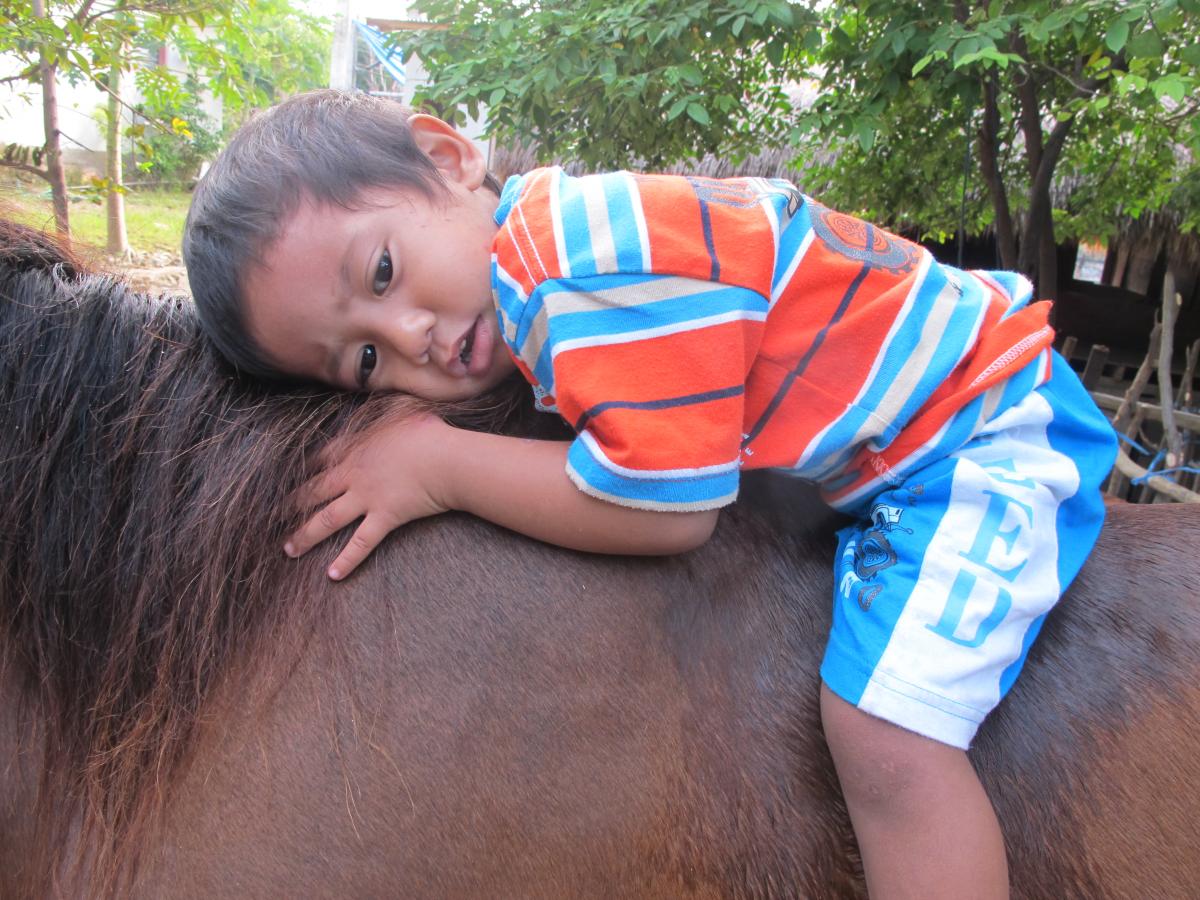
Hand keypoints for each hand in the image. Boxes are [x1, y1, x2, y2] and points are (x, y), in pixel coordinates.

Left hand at [285, 414, 452, 579]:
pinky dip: (346, 560)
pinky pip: (360, 543)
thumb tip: (386, 400)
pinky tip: (332, 576)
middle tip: (274, 515)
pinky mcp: (384, 518)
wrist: (446, 460)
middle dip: (293, 504)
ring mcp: (366, 498)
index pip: (322, 457)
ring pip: (327, 520)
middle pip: (315, 491)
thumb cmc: (430, 433)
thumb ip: (388, 409)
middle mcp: (354, 475)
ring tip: (288, 550)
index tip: (295, 473)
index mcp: (357, 448)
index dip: (307, 466)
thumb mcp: (404, 411)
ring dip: (305, 536)